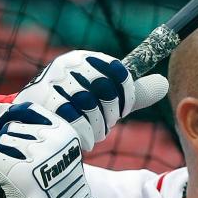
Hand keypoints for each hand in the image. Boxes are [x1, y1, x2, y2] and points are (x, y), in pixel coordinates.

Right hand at [11, 50, 168, 150]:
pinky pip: (77, 123)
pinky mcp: (43, 106)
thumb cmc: (75, 108)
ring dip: (97, 128)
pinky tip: (81, 138)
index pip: (119, 72)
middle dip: (111, 114)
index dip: (126, 95)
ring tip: (90, 130)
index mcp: (85, 59)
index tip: (122, 109)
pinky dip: (85, 136)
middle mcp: (67, 66)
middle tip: (104, 122)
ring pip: (92, 108)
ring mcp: (52, 84)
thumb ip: (134, 94)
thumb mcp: (105, 98)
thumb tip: (164, 84)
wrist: (33, 123)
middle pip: (107, 91)